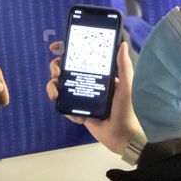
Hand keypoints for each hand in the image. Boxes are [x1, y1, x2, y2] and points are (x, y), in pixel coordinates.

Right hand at [45, 40, 140, 155]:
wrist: (122, 137)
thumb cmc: (127, 110)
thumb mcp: (126, 86)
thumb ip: (124, 66)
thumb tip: (122, 44)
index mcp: (99, 73)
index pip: (81, 56)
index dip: (66, 49)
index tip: (55, 46)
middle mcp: (88, 81)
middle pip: (65, 69)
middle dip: (56, 68)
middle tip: (56, 72)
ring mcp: (81, 96)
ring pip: (60, 85)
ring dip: (53, 87)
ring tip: (55, 94)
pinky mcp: (77, 110)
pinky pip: (64, 104)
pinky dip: (64, 107)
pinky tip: (75, 114)